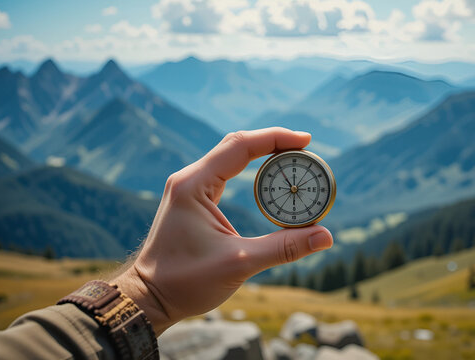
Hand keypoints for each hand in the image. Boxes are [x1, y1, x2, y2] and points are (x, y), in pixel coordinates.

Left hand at [113, 128, 332, 335]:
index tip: (306, 140)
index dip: (276, 138)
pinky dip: (251, 170)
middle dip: (273, 143)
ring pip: (231, 157)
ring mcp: (189, 188)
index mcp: (194, 185)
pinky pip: (226, 173)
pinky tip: (270, 177)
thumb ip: (284, 247)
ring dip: (263, 155)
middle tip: (306, 150)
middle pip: (237, 145)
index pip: (241, 146)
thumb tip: (325, 237)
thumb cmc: (185, 283)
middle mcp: (189, 179)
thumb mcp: (240, 264)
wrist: (149, 298)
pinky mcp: (192, 199)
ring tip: (294, 160)